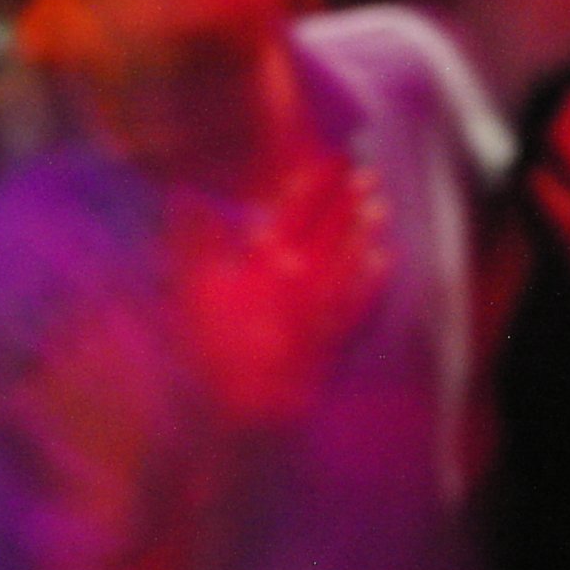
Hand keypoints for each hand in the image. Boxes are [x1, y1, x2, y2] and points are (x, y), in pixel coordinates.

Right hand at [170, 155, 388, 426]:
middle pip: (328, 234)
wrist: (223, 411)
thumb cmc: (202, 347)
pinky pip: (356, 306)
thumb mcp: (189, 287)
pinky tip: (384, 259)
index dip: (313, 185)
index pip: (293, 215)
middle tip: (366, 172)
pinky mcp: (327, 342)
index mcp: (262, 267)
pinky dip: (371, 281)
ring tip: (380, 202)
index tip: (329, 159)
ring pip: (348, 264)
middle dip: (347, 201)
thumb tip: (184, 194)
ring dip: (364, 232)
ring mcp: (317, 314)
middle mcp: (296, 286)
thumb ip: (191, 238)